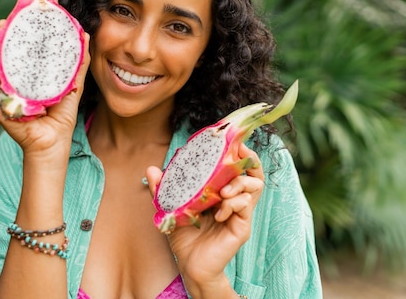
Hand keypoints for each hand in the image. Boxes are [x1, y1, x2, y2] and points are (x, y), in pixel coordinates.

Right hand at [0, 20, 90, 160]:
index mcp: (21, 76)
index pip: (8, 50)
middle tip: (1, 25)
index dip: (7, 34)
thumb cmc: (61, 115)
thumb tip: (84, 34)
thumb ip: (78, 61)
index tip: (12, 19)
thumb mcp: (72, 84)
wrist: (56, 142)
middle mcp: (6, 84)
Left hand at [145, 143, 263, 293]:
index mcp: (221, 192)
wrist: (190, 264)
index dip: (238, 153)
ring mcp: (240, 213)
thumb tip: (151, 169)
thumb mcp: (172, 208)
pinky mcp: (242, 227)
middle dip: (248, 160)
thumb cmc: (185, 236)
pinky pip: (245, 206)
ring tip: (224, 190)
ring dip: (240, 182)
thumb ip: (163, 190)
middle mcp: (234, 200)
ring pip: (254, 187)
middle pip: (253, 173)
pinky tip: (219, 212)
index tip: (231, 142)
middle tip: (239, 152)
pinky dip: (233, 203)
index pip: (236, 168)